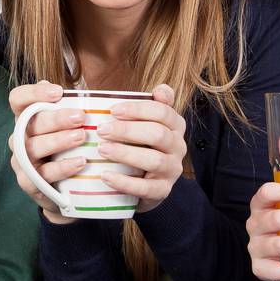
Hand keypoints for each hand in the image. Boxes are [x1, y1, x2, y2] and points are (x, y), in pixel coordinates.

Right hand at [7, 81, 82, 223]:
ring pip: (33, 147)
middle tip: (80, 117)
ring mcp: (21, 161)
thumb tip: (77, 91)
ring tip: (81, 137)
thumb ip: (69, 108)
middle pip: (29, 123)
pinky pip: (42, 174)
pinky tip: (81, 162)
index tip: (58, 92)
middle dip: (56, 118)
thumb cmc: (67, 149)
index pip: (18, 99)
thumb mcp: (68, 127)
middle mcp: (18, 138)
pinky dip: (62, 167)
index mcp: (25, 119)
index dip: (34, 93)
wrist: (67, 190)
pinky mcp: (29, 183)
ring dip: (59, 140)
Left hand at [91, 85, 186, 213]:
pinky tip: (105, 176)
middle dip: (128, 130)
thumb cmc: (141, 144)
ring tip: (102, 149)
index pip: (162, 112)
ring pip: (153, 160)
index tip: (112, 110)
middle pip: (157, 134)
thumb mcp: (145, 123)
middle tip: (101, 129)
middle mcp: (178, 146)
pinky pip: (145, 188)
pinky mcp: (162, 191)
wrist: (146, 181)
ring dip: (125, 154)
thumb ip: (150, 104)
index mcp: (175, 125)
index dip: (138, 109)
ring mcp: (172, 170)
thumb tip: (161, 89)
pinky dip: (124, 182)